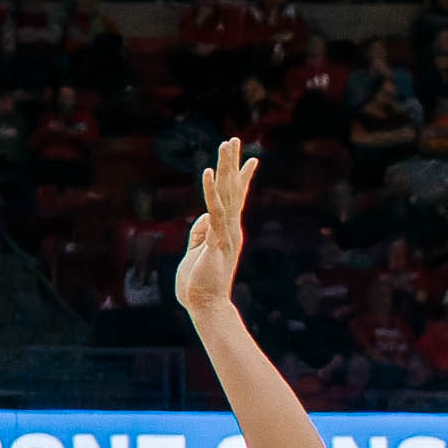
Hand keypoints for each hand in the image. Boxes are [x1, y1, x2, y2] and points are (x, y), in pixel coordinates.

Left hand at [169, 135, 256, 320]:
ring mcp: (226, 234)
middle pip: (233, 190)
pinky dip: (211, 191)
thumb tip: (203, 216)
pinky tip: (210, 172)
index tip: (250, 159)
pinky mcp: (217, 241)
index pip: (235, 199)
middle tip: (233, 139)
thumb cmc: (198, 285)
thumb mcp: (197, 252)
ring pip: (228, 194)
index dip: (241, 178)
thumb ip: (200, 233)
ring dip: (227, 167)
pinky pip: (214, 211)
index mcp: (226, 232)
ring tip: (227, 144)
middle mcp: (230, 230)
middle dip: (233, 163)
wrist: (205, 308)